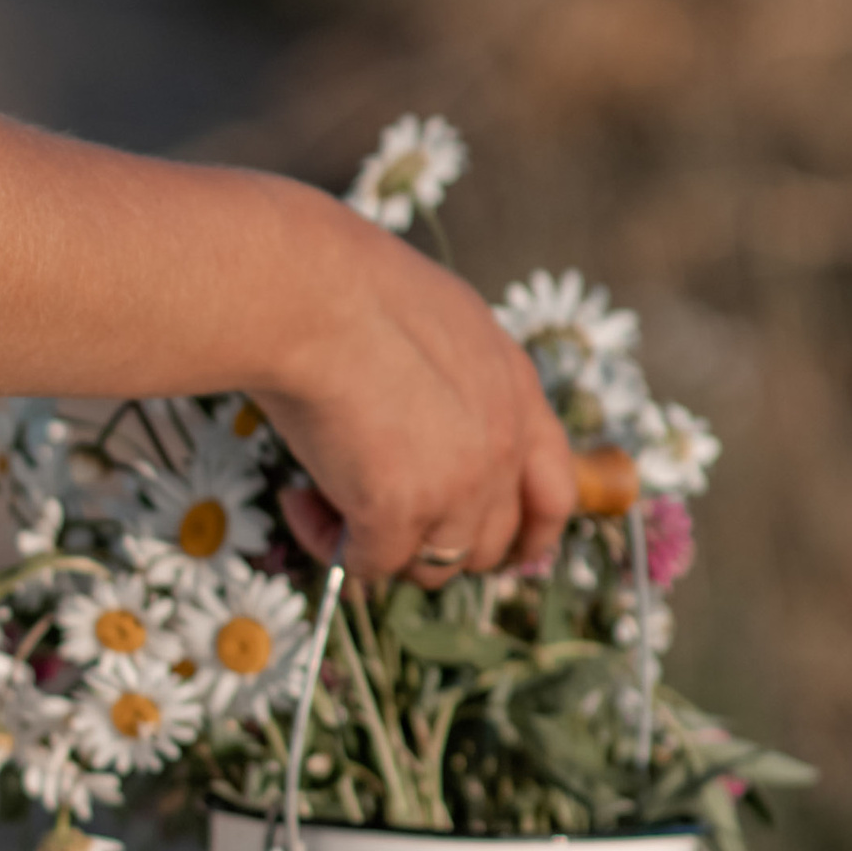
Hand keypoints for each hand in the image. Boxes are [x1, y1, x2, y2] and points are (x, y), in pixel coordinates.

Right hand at [256, 224, 575, 587]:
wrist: (309, 294)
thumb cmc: (350, 286)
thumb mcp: (441, 319)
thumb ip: (456, 378)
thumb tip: (427, 417)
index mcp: (516, 392)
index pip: (554, 492)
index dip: (528, 531)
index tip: (500, 547)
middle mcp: (501, 446)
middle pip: (491, 542)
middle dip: (435, 537)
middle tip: (379, 508)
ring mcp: (457, 486)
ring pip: (434, 564)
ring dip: (383, 545)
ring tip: (324, 496)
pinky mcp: (399, 512)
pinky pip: (369, 563)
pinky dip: (328, 540)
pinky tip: (297, 497)